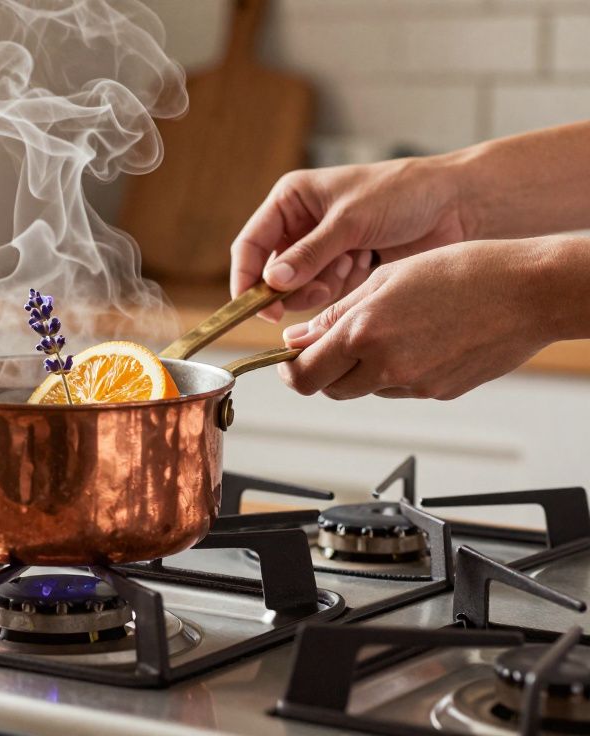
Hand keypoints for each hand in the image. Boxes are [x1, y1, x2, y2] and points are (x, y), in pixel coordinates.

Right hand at [231, 157, 466, 321]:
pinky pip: (324, 293)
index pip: (251, 244)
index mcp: (291, 200)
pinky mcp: (345, 270)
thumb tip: (271, 283)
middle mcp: (301, 226)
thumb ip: (308, 254)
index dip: (246, 276)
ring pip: (296, 287)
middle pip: (270, 272)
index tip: (254, 305)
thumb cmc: (403, 193)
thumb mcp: (350, 220)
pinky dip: (337, 290)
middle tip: (315, 290)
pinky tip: (361, 269)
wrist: (456, 205)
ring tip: (346, 270)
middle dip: (288, 286)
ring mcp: (323, 250)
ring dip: (316, 288)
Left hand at [277, 239, 563, 400]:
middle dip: (320, 370)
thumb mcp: (386, 278)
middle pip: (329, 388)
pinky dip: (393, 371)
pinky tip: (415, 340)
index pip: (303, 374)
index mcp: (363, 333)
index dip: (288, 369)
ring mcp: (414, 384)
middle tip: (326, 347)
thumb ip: (336, 314)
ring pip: (364, 389)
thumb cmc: (462, 272)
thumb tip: (299, 340)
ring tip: (384, 331)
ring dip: (358, 370)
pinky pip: (399, 389)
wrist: (527, 291)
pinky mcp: (438, 392)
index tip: (287, 360)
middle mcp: (385, 366)